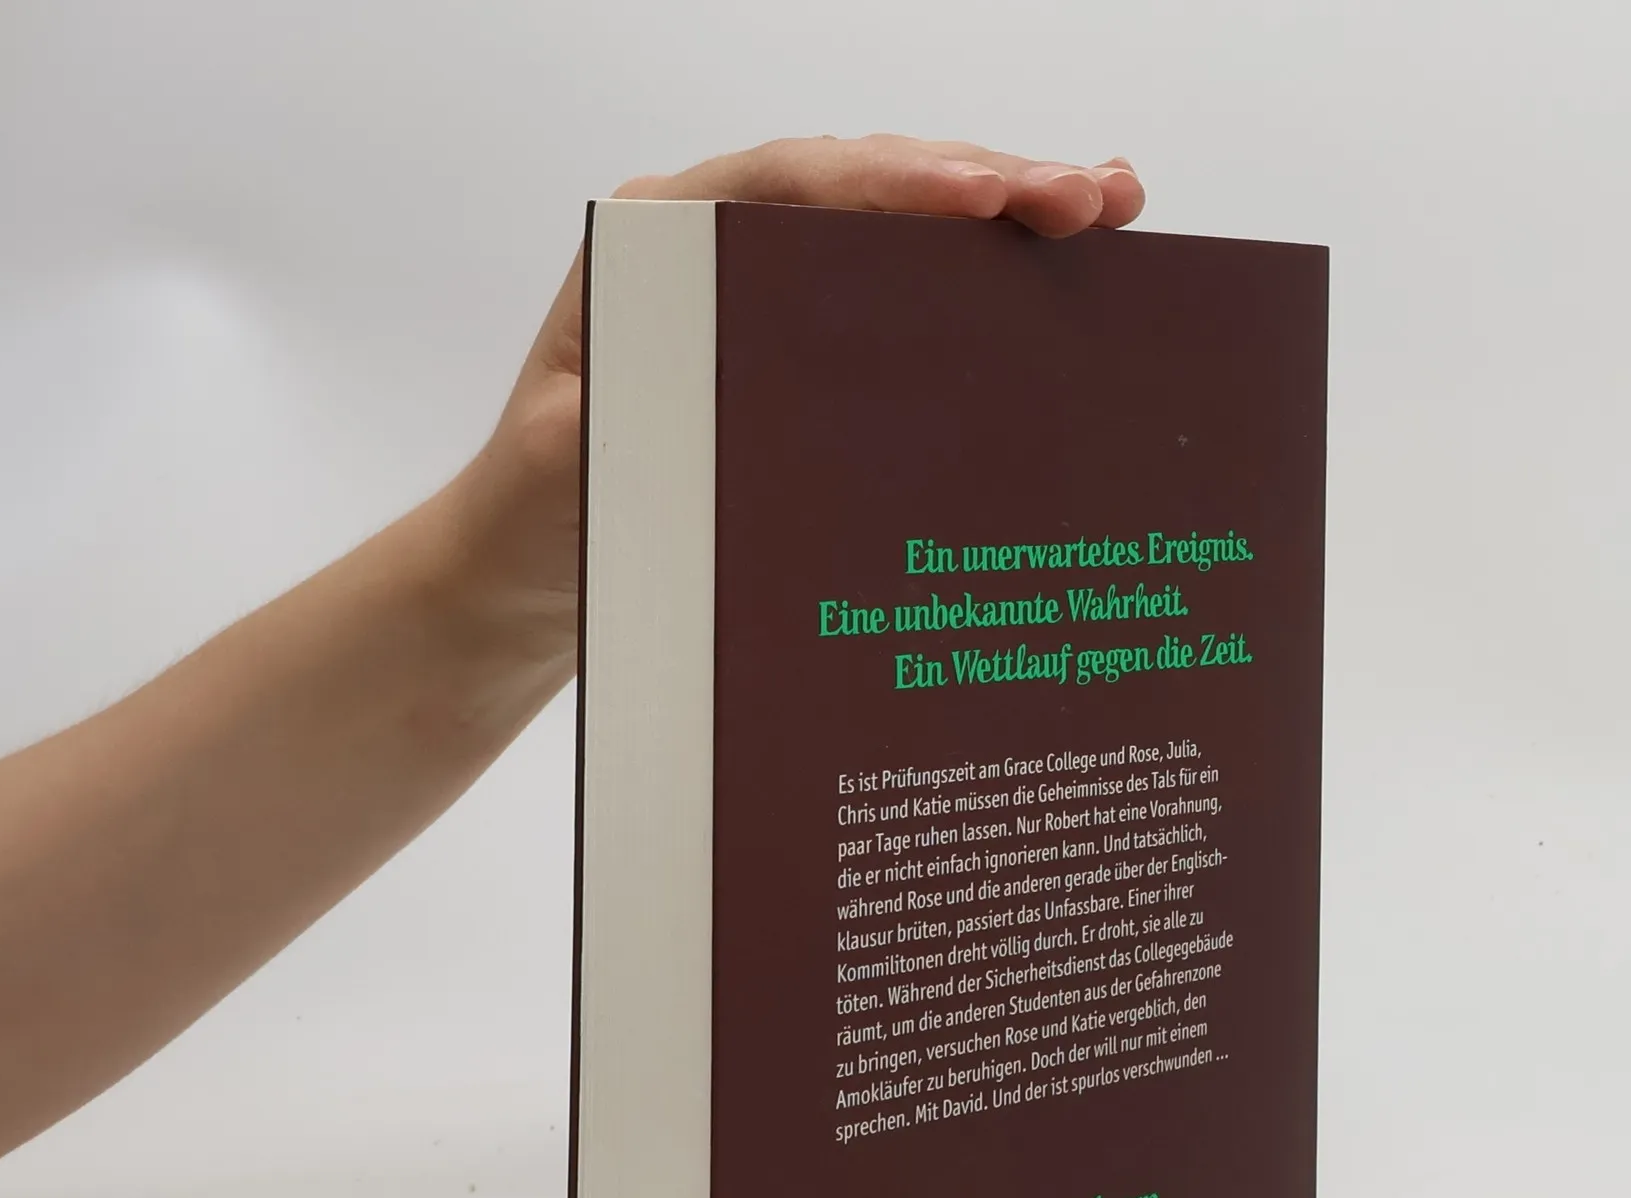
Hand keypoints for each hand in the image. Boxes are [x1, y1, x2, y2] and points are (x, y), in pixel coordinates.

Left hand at [437, 136, 1145, 686]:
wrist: (520, 579)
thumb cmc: (535, 519)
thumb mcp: (571, 466)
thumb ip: (631, 414)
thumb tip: (723, 383)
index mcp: (657, 248)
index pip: (790, 187)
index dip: (895, 183)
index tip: (985, 198)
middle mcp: (719, 252)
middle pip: (865, 190)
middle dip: (985, 184)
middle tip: (1090, 200)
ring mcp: (767, 300)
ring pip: (898, 236)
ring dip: (1004, 221)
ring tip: (1110, 208)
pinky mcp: (803, 358)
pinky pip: (900, 303)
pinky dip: (978, 287)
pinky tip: (1058, 274)